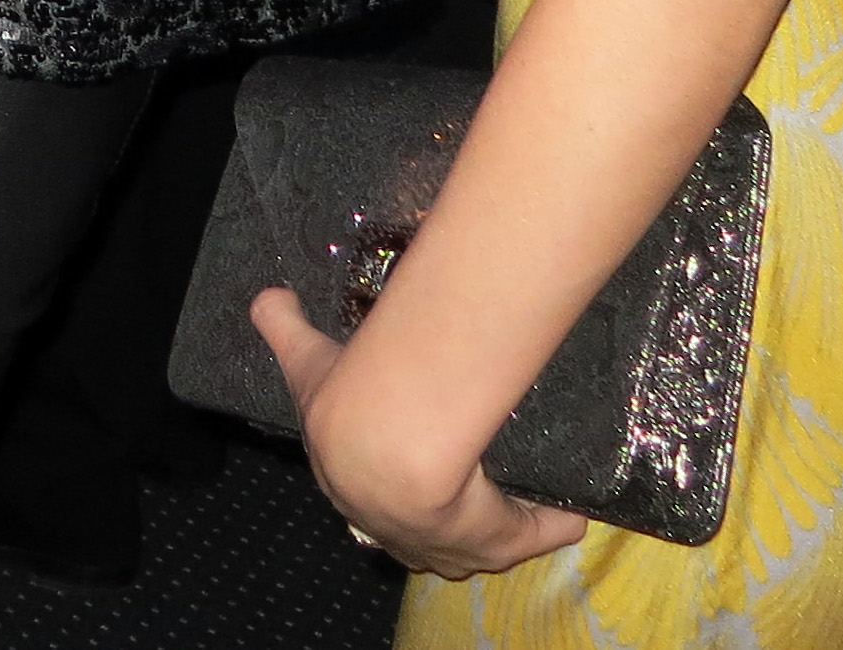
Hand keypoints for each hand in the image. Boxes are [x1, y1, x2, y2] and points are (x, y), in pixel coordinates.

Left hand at [251, 289, 585, 577]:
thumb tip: (268, 296)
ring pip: (483, 541)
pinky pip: (536, 534)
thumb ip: (283, 327)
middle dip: (448, 516)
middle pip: (427, 535)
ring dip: (505, 522)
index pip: (368, 500)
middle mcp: (398, 528)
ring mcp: (451, 545)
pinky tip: (574, 507)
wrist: (389, 443)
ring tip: (533, 494)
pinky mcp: (498, 543)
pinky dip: (556, 521)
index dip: (387, 485)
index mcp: (352, 488)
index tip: (407, 465)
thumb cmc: (345, 402)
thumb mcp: (305, 359)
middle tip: (475, 481)